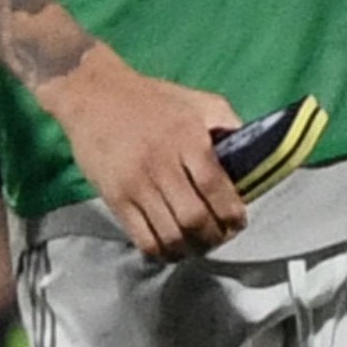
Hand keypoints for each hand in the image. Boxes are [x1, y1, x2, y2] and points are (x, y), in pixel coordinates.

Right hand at [37, 45, 246, 260]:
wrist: (94, 94)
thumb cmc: (152, 98)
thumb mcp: (197, 101)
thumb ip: (227, 123)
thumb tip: (252, 154)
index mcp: (187, 138)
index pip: (215, 186)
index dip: (231, 212)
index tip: (239, 221)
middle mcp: (162, 164)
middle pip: (194, 217)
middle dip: (214, 235)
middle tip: (221, 236)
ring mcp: (136, 184)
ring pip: (170, 234)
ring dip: (191, 248)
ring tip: (199, 245)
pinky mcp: (115, 199)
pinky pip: (142, 238)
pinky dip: (162, 251)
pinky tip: (172, 247)